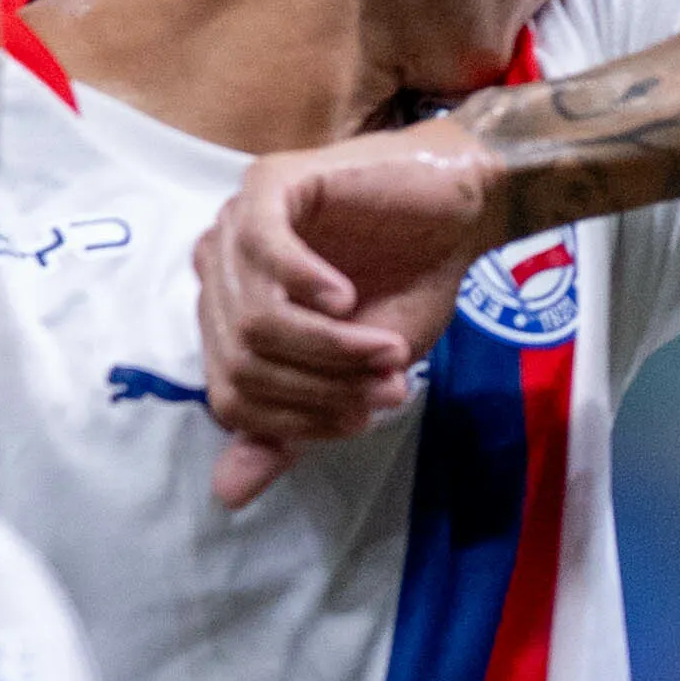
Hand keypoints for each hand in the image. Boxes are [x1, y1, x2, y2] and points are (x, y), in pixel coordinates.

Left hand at [191, 119, 499, 505]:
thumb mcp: (355, 377)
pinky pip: (261, 249)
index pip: (231, 399)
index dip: (298, 420)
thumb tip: (227, 495)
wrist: (458, 217)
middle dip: (322, 387)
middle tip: (386, 383)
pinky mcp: (268, 184)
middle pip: (243, 363)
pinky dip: (307, 285)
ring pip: (254, 319)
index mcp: (231, 319)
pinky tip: (347, 296)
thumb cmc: (406, 288)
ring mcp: (237, 226)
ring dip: (330, 347)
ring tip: (385, 348)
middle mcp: (221, 273)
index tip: (363, 414)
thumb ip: (293, 428)